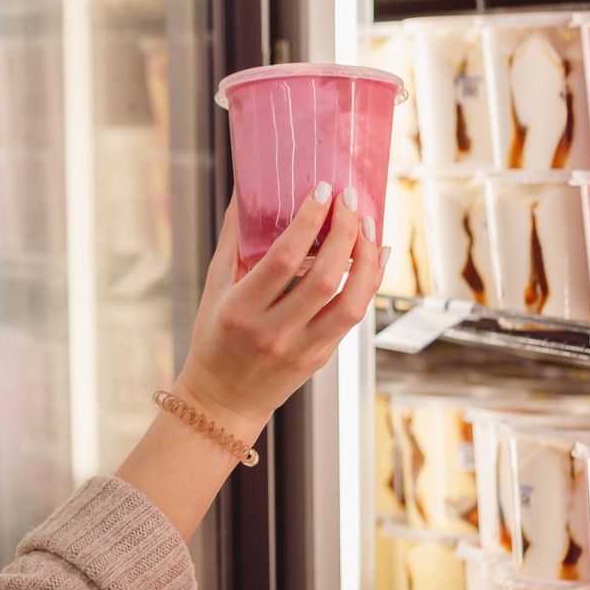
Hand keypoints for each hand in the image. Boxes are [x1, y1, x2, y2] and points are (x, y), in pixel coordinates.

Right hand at [173, 183, 386, 434]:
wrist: (223, 399)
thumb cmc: (215, 337)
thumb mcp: (215, 287)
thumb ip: (232, 239)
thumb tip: (244, 191)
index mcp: (240, 310)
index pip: (283, 260)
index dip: (308, 221)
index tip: (321, 190)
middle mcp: (273, 332)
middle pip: (324, 278)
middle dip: (344, 232)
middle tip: (348, 199)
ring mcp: (301, 349)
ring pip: (351, 302)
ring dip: (367, 259)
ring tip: (368, 224)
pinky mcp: (322, 358)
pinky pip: (353, 317)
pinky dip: (370, 282)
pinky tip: (375, 255)